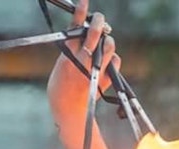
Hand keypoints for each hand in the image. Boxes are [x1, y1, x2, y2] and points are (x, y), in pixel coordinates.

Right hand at [47, 0, 117, 118]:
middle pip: (95, 34)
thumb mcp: (63, 62)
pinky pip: (116, 61)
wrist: (68, 108)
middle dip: (99, 22)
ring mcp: (95, 70)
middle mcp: (82, 60)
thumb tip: (92, 32)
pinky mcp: (105, 79)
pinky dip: (114, 58)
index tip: (84, 2)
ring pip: (108, 46)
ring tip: (106, 42)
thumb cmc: (62, 83)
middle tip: (100, 19)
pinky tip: (109, 60)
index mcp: (68, 54)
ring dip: (109, 41)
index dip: (81, 13)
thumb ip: (75, 47)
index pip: (75, 28)